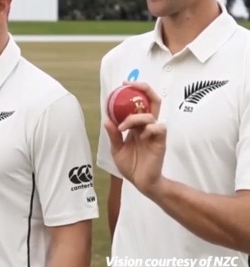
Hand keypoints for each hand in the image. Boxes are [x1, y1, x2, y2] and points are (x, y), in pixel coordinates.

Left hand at [104, 81, 167, 196]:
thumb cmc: (131, 166)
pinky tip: (141, 137)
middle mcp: (146, 126)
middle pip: (152, 101)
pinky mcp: (160, 141)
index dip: (134, 92)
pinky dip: (149, 128)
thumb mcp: (116, 149)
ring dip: (134, 118)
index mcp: (136, 126)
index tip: (123, 84)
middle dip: (144, 89)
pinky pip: (159, 128)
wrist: (141, 182)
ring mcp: (154, 133)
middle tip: (130, 85)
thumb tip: (107, 120)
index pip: (139, 104)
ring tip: (123, 128)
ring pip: (150, 115)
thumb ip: (113, 135)